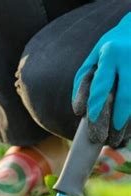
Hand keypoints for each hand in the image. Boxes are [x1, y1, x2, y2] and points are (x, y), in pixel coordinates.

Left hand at [72, 13, 130, 146]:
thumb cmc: (110, 47)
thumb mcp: (94, 56)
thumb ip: (83, 80)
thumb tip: (79, 110)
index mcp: (110, 54)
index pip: (101, 83)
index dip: (95, 103)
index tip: (88, 118)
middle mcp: (130, 61)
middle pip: (125, 95)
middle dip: (116, 119)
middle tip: (107, 138)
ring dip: (127, 122)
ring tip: (118, 139)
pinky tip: (128, 131)